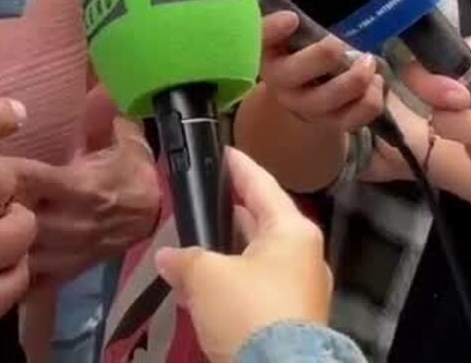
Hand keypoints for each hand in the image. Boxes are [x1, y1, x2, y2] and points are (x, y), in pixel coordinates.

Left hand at [10, 116, 160, 282]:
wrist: (155, 221)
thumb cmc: (134, 175)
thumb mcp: (128, 139)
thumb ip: (107, 113)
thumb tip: (94, 78)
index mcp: (80, 187)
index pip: (30, 178)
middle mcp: (68, 223)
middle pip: (13, 218)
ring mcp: (63, 254)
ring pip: (14, 253)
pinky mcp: (61, 274)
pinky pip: (24, 283)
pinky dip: (0, 274)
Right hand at [154, 148, 331, 360]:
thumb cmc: (249, 309)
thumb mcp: (206, 275)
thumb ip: (184, 258)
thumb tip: (167, 257)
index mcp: (292, 230)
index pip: (261, 183)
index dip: (237, 165)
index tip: (221, 150)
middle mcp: (303, 255)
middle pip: (260, 222)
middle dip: (226, 216)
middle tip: (197, 203)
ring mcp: (300, 289)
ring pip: (256, 259)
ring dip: (225, 256)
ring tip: (191, 250)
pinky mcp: (291, 319)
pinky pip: (256, 289)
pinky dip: (231, 285)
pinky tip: (203, 290)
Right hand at [258, 12, 383, 133]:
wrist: (301, 99)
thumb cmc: (299, 56)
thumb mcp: (290, 38)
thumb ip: (293, 23)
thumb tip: (299, 15)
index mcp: (268, 54)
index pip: (260, 39)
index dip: (272, 30)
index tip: (292, 18)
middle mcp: (281, 85)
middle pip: (297, 72)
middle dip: (325, 54)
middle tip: (339, 43)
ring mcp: (307, 108)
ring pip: (335, 94)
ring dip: (359, 75)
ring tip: (367, 61)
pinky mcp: (334, 124)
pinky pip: (361, 111)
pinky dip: (375, 93)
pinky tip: (375, 81)